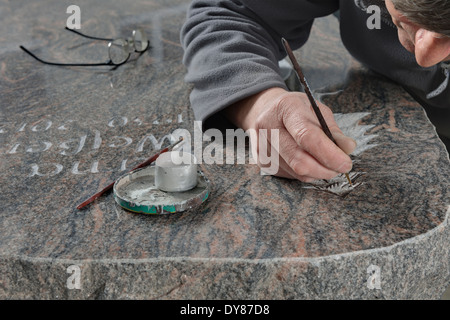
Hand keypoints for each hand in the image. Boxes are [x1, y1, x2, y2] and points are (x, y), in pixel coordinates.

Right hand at [225, 87, 355, 181]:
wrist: (266, 111)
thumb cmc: (296, 110)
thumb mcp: (317, 110)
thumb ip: (332, 130)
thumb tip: (348, 148)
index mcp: (286, 108)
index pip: (306, 136)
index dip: (328, 153)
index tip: (345, 163)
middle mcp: (269, 127)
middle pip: (299, 160)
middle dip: (325, 169)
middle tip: (340, 167)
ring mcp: (262, 146)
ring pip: (296, 171)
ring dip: (318, 173)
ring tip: (326, 164)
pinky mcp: (263, 161)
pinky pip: (291, 175)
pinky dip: (306, 173)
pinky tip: (310, 163)